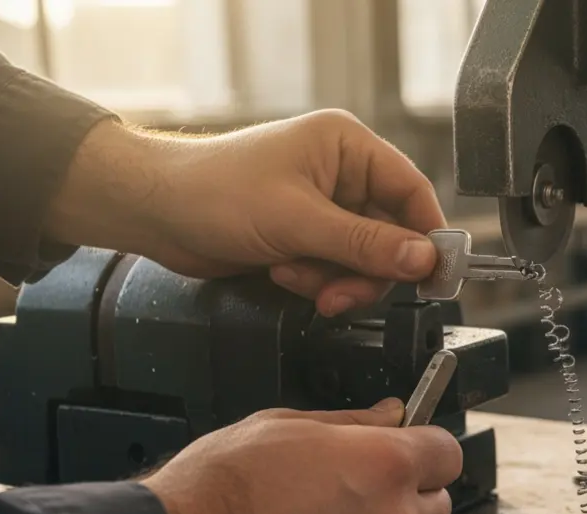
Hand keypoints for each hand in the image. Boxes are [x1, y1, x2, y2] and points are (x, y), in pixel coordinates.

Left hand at [45, 110, 446, 316]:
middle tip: (343, 293)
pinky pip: (336, 269)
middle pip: (391, 235)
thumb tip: (423, 259)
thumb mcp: (298, 220)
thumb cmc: (213, 192)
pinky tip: (283, 273)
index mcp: (347, 147)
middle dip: (367, 271)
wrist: (154, 211)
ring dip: (336, 280)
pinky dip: (316, 282)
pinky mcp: (306, 236)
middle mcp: (342, 173)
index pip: (412, 191)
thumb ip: (365, 243)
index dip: (426, 236)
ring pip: (364, 260)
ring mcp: (324, 207)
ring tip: (297, 277)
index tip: (432, 275)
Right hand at [141, 399, 461, 513]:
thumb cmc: (217, 487)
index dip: (427, 448)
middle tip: (361, 484)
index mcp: (384, 465)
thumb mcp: (283, 425)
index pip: (448, 453)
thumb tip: (391, 414)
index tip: (409, 447)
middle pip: (437, 505)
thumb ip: (352, 421)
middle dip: (410, 492)